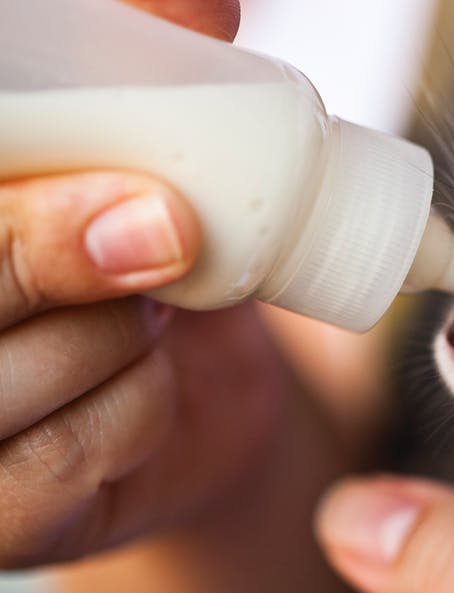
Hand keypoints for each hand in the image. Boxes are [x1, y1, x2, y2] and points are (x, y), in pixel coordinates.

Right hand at [0, 0, 290, 567]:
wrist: (187, 385)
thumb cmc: (146, 254)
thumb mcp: (138, 150)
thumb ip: (145, 60)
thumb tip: (207, 0)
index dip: (28, 216)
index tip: (153, 212)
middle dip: (72, 256)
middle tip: (166, 232)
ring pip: (22, 372)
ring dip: (125, 335)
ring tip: (136, 312)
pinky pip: (66, 461)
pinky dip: (137, 412)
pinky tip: (137, 387)